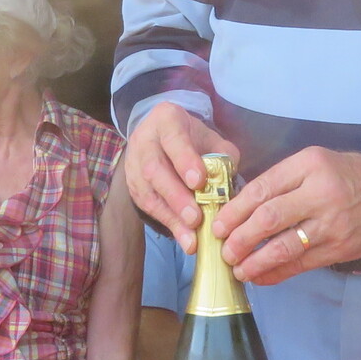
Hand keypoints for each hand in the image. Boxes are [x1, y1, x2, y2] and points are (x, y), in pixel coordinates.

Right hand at [126, 103, 235, 248]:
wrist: (160, 134)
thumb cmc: (190, 137)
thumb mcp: (209, 137)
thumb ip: (222, 155)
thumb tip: (227, 182)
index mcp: (166, 121)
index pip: (173, 140)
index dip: (184, 161)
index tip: (199, 182)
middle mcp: (144, 141)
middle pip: (155, 170)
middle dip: (176, 196)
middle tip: (196, 218)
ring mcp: (134, 166)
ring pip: (147, 193)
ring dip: (171, 217)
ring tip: (191, 238)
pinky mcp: (133, 187)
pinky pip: (147, 207)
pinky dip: (168, 223)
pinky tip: (184, 237)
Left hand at [217, 147, 360, 284]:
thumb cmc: (344, 176)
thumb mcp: (313, 163)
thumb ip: (281, 181)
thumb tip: (240, 207)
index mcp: (308, 166)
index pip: (262, 190)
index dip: (235, 211)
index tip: (218, 225)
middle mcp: (319, 194)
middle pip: (269, 219)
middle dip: (240, 238)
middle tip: (224, 250)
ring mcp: (330, 224)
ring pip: (284, 247)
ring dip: (255, 262)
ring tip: (238, 269)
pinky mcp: (338, 249)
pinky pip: (300, 264)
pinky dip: (276, 274)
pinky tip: (260, 277)